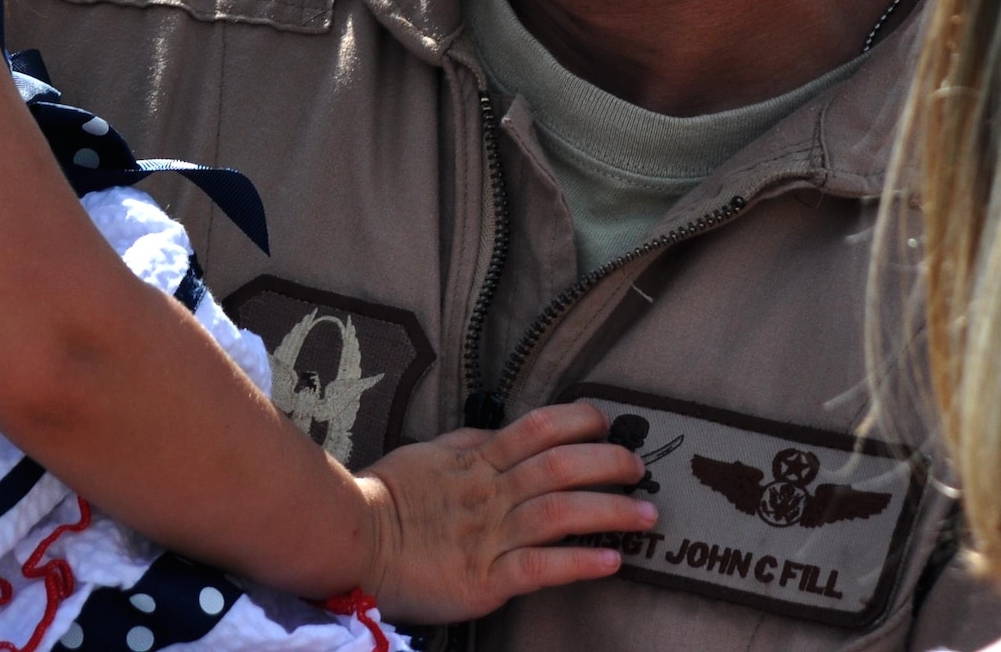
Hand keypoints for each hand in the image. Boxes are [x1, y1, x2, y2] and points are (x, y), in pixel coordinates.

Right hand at [357, 401, 654, 622]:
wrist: (354, 539)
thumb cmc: (387, 497)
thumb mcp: (428, 455)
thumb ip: (469, 444)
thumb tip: (504, 431)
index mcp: (476, 461)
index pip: (535, 429)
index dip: (575, 421)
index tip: (605, 421)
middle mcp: (489, 493)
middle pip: (559, 468)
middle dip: (607, 463)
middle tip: (640, 467)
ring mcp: (488, 536)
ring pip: (558, 514)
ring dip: (609, 512)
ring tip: (647, 515)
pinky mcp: (484, 579)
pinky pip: (539, 569)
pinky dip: (578, 563)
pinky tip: (611, 562)